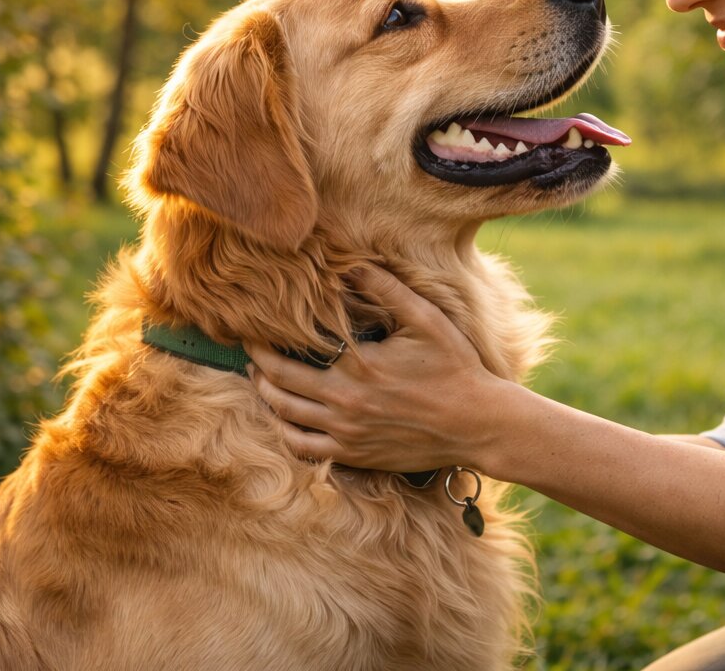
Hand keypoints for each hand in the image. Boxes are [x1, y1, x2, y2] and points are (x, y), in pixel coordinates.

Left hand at [244, 266, 510, 471]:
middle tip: (248, 352)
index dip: (263, 343)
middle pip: (279, 386)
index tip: (252, 330)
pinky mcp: (356, 456)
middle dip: (258, 367)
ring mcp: (348, 434)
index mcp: (357, 366)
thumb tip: (352, 267)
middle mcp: (345, 403)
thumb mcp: (426, 320)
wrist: (477, 423)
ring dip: (267, 398)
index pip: (291, 355)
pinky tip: (286, 420)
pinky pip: (305, 449)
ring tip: (261, 382)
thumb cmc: (455, 367)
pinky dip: (287, 433)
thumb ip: (387, 290)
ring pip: (286, 419)